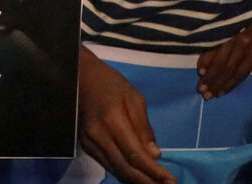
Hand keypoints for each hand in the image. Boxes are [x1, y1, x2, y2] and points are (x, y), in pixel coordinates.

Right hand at [79, 48, 175, 183]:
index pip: (135, 154)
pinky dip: (124, 173)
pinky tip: (137, 177)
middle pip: (124, 168)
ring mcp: (89, 142)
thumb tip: (155, 155)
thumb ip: (144, 128)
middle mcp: (98, 135)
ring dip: (135, 181)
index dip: (153, 171)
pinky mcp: (85, 145)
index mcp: (113, 120)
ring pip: (115, 170)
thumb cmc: (111, 84)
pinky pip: (107, 164)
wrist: (81, 77)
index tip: (170, 180)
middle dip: (146, 181)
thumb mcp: (135, 98)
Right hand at [197, 0, 251, 98]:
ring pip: (220, 60)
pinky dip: (206, 58)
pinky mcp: (223, 26)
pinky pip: (213, 46)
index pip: (242, 73)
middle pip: (229, 69)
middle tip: (205, 95)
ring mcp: (233, 35)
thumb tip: (238, 71)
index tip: (219, 94)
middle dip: (216, 83)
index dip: (230, 85)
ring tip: (201, 86)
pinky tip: (201, 67)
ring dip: (210, 75)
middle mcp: (246, 44)